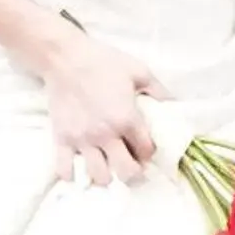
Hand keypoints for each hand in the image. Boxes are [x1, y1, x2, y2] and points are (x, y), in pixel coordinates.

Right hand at [41, 24, 170, 189]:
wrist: (64, 57)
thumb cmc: (103, 62)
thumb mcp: (139, 70)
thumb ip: (159, 91)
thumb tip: (173, 106)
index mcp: (127, 119)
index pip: (146, 151)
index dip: (150, 152)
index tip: (146, 148)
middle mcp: (106, 134)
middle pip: (126, 172)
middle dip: (133, 172)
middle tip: (131, 165)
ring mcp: (82, 139)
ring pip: (99, 176)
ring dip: (106, 175)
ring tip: (107, 165)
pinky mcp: (62, 139)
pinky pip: (65, 169)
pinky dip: (73, 173)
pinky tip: (80, 165)